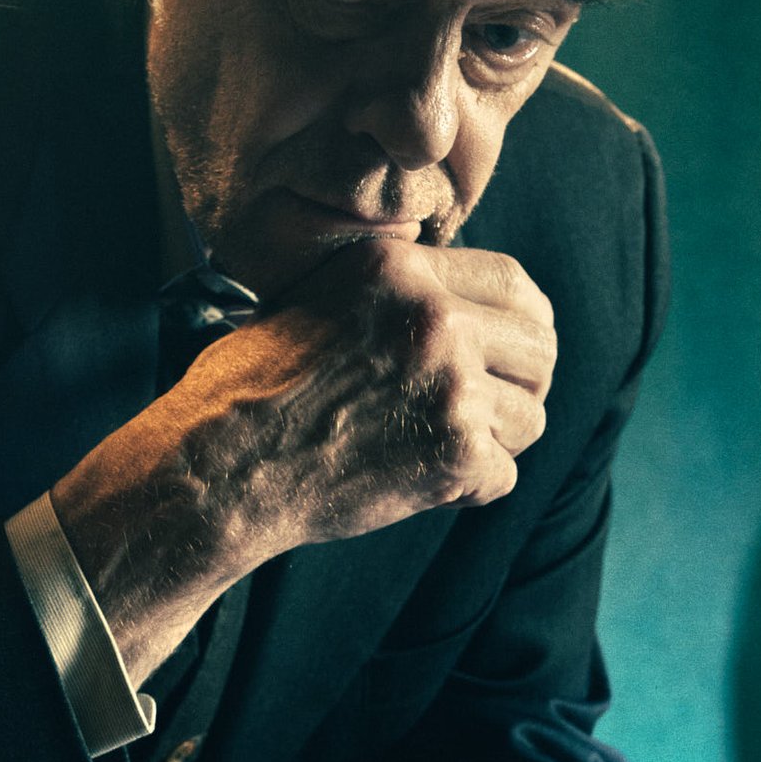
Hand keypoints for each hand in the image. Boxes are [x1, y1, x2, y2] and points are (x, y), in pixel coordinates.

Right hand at [179, 237, 556, 552]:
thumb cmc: (251, 390)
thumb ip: (395, 296)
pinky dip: (466, 491)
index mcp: (400, 270)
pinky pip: (503, 476)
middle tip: (488, 413)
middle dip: (523, 385)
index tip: (511, 353)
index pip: (515, 284)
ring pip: (529, 417)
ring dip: (493, 443)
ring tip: (431, 449)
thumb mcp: (318, 301)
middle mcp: (434, 318)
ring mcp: (449, 386)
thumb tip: (468, 309)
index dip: (524, 324)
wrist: (219, 465)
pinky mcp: (454, 452)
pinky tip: (415, 483)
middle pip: (541, 348)